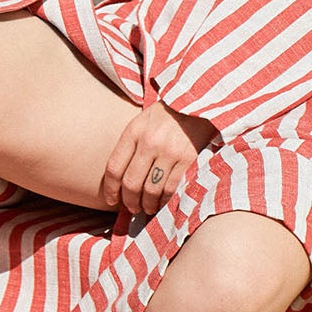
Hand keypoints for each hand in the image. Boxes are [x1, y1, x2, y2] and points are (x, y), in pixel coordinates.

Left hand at [100, 98, 203, 215]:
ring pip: (151, 190)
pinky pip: (172, 189)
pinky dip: (165, 201)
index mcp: (134, 131)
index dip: (110, 189)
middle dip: (129, 201)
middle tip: (132, 208)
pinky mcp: (189, 160)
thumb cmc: (168, 115)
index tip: (112, 200)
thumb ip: (132, 145)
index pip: (114, 167)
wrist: (200, 102)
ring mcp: (170, 152)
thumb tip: (121, 179)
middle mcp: (150, 142)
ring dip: (147, 205)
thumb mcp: (144, 121)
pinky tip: (163, 203)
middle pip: (131, 182)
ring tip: (147, 208)